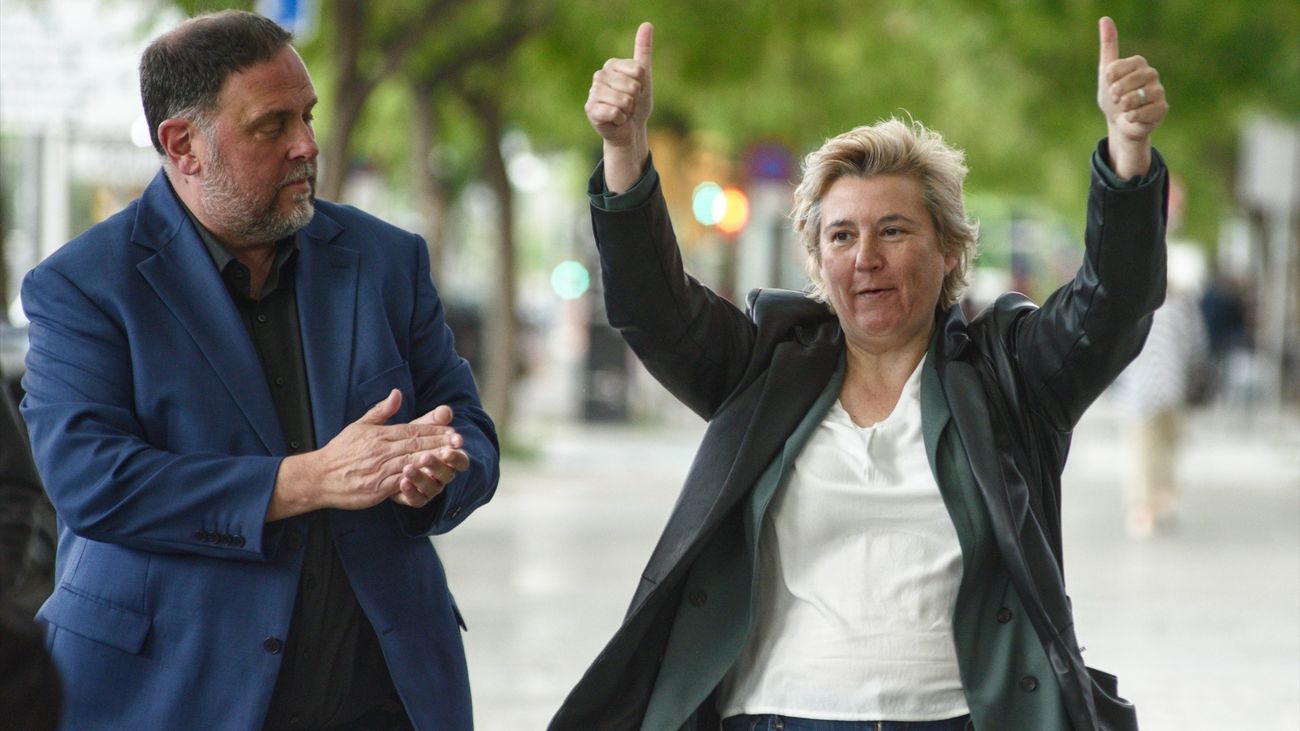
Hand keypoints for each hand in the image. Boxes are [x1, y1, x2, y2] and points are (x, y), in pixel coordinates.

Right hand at [267, 390, 463, 519]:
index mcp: (380, 435)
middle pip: (416, 445)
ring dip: (433, 460)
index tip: (452, 430)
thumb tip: (397, 393)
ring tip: (452, 458)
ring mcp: (380, 469)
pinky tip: (431, 479)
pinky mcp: (377, 488)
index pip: (412, 430)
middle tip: (459, 442)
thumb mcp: (359, 426)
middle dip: (440, 443)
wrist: (319, 476)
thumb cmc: (341, 451)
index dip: (434, 430)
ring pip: (411, 462)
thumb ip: (381, 411)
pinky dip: (416, 480)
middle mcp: (382, 450)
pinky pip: (400, 483)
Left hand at [391, 405, 470, 508]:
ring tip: (408, 468)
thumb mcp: (417, 428)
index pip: (460, 459)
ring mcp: (430, 488)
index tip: (453, 443)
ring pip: (432, 487)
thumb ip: (431, 419)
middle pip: (448, 474)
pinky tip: (402, 482)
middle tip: (426, 456)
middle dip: (438, 465)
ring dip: (421, 478)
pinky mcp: (416, 498)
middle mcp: (442, 475)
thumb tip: (445, 410)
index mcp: (447, 459)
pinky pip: (417, 499)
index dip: (457, 453)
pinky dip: (410, 492)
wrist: (384, 460)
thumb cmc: (407, 441)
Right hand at [585, 21, 653, 192]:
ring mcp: (593, 93)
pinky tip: (615, 120)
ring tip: (622, 112)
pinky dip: (620, 120)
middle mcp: (599, 76)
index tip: (636, 91)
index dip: (642, 85)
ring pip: (623, 100)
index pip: (638, 71)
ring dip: (628, 111)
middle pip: (632, 86)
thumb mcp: (644, 76)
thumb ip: (643, 50)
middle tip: (629, 105)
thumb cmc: (637, 104)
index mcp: (611, 65)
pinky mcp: (590, 109)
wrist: (630, 130)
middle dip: (635, 100)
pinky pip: (615, 112)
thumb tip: (647, 24)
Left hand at [1097, 16, 1166, 178]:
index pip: (1123, 65)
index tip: (1108, 83)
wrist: (1119, 124)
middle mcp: (1152, 75)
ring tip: (1124, 108)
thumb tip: (1105, 18)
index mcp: (1139, 63)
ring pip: (1139, 97)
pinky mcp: (1162, 109)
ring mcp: (1159, 92)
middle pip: (1132, 80)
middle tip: (1115, 99)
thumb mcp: (1106, 72)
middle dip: (1118, 92)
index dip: (1112, 77)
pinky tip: (1131, 117)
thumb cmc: (1113, 97)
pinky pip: (1146, 112)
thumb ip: (1108, 46)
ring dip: (1125, 106)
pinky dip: (1133, 116)